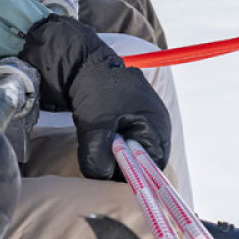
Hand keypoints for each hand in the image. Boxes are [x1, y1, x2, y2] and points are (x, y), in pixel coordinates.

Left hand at [16, 15, 170, 179]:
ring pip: (132, 152)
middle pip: (144, 160)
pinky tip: (98, 136)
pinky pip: (125, 141)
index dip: (134, 175)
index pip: (154, 165)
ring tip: (97, 141)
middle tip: (101, 159)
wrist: (80, 61)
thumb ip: (97, 156)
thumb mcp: (94, 124)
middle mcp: (157, 123)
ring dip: (114, 153)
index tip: (110, 174)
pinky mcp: (131, 117)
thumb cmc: (94, 88)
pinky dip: (111, 143)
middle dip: (122, 164)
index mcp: (157, 124)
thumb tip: (101, 177)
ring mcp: (145, 119)